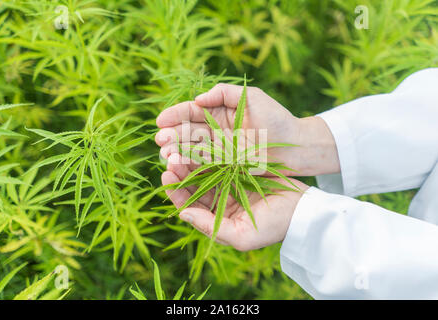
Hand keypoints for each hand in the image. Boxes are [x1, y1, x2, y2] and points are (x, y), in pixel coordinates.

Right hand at [155, 83, 339, 175]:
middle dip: (173, 135)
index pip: (192, 112)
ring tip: (165, 153)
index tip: (160, 120)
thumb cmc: (277, 118)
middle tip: (160, 140)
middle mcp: (216, 130)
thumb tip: (198, 98)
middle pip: (189, 131)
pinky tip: (179, 164)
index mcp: (220, 111)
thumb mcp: (252, 97)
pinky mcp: (226, 165)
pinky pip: (205, 163)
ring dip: (178, 150)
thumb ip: (224, 93)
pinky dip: (191, 163)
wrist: (296, 146)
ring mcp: (220, 148)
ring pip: (193, 148)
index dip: (175, 115)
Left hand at [161, 153, 308, 250]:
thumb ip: (210, 226)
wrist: (303, 210)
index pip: (189, 205)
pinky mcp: (240, 171)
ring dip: (192, 159)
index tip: (167, 177)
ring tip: (180, 146)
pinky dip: (210, 152)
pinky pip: (220, 160)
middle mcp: (220, 201)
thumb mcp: (241, 236)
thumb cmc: (274, 226)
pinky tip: (201, 141)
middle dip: (181, 172)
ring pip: (204, 170)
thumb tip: (183, 214)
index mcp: (216, 218)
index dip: (176, 192)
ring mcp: (230, 184)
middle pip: (194, 185)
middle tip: (170, 156)